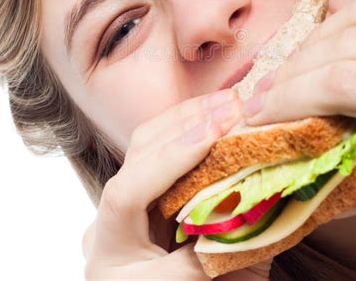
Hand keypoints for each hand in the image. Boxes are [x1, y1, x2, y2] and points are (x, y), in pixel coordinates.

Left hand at [81, 88, 243, 279]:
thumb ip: (208, 253)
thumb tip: (245, 201)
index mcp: (110, 245)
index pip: (126, 194)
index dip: (167, 161)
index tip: (210, 135)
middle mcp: (117, 211)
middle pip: (138, 153)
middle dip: (185, 125)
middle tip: (230, 106)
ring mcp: (137, 193)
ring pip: (151, 142)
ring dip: (190, 117)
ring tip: (229, 101)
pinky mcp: (158, 186)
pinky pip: (171, 149)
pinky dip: (195, 128)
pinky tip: (219, 116)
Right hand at [241, 0, 355, 216]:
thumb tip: (296, 179)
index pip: (346, 85)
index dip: (292, 97)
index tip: (259, 115)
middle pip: (342, 49)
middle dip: (290, 73)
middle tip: (260, 95)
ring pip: (353, 19)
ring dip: (308, 46)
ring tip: (283, 72)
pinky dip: (336, 22)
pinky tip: (318, 44)